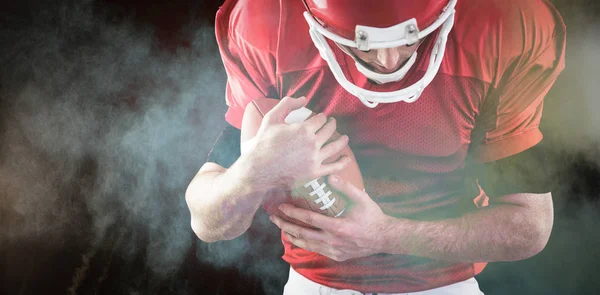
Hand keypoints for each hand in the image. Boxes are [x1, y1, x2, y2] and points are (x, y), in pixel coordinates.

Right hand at [249, 96, 350, 187]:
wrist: (259, 169)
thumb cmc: (263, 143)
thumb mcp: (272, 118)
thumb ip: (287, 104)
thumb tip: (303, 99)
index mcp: (304, 129)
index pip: (320, 119)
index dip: (322, 117)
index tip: (321, 117)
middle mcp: (313, 144)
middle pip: (329, 131)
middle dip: (331, 125)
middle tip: (332, 123)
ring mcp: (315, 159)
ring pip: (335, 147)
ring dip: (342, 141)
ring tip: (345, 138)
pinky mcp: (314, 172)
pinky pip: (333, 167)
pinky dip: (342, 163)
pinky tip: (347, 159)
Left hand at [270, 174, 392, 261]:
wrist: (384, 238)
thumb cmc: (373, 216)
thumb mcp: (362, 199)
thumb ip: (346, 187)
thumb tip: (329, 176)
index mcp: (338, 227)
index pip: (310, 219)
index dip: (294, 212)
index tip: (282, 206)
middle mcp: (333, 241)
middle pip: (302, 234)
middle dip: (285, 225)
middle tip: (273, 217)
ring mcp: (334, 251)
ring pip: (306, 245)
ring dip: (291, 236)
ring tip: (281, 227)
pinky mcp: (336, 256)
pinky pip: (315, 250)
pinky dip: (303, 243)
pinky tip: (297, 237)